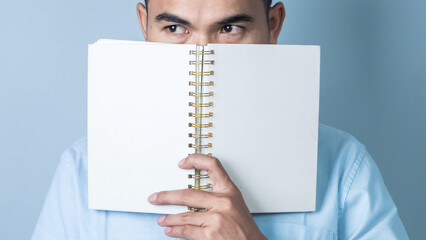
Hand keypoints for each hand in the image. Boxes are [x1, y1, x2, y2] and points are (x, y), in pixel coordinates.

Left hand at [148, 153, 266, 239]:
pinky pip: (186, 231)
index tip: (182, 163)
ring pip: (184, 216)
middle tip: (155, 198)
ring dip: (169, 218)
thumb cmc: (243, 228)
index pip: (213, 166)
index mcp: (230, 191)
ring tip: (161, 219)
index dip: (196, 160)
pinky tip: (170, 230)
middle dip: (167, 197)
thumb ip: (217, 197)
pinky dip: (175, 230)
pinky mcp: (210, 234)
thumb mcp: (235, 205)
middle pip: (187, 195)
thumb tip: (191, 197)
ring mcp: (216, 219)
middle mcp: (223, 202)